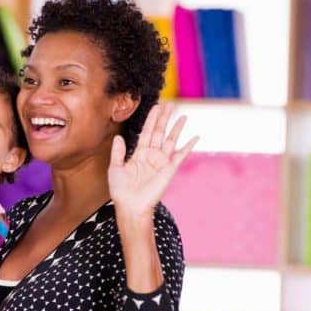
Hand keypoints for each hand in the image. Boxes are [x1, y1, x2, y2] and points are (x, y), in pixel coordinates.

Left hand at [108, 104, 197, 220]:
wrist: (130, 206)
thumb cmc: (121, 190)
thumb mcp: (115, 168)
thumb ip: (118, 152)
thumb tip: (118, 136)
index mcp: (139, 153)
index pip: (147, 132)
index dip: (152, 119)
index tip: (157, 106)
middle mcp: (151, 155)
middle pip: (160, 132)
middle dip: (165, 118)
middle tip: (170, 104)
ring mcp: (161, 162)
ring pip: (170, 140)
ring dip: (177, 128)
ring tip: (183, 115)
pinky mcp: (169, 170)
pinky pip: (180, 155)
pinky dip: (188, 146)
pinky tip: (195, 137)